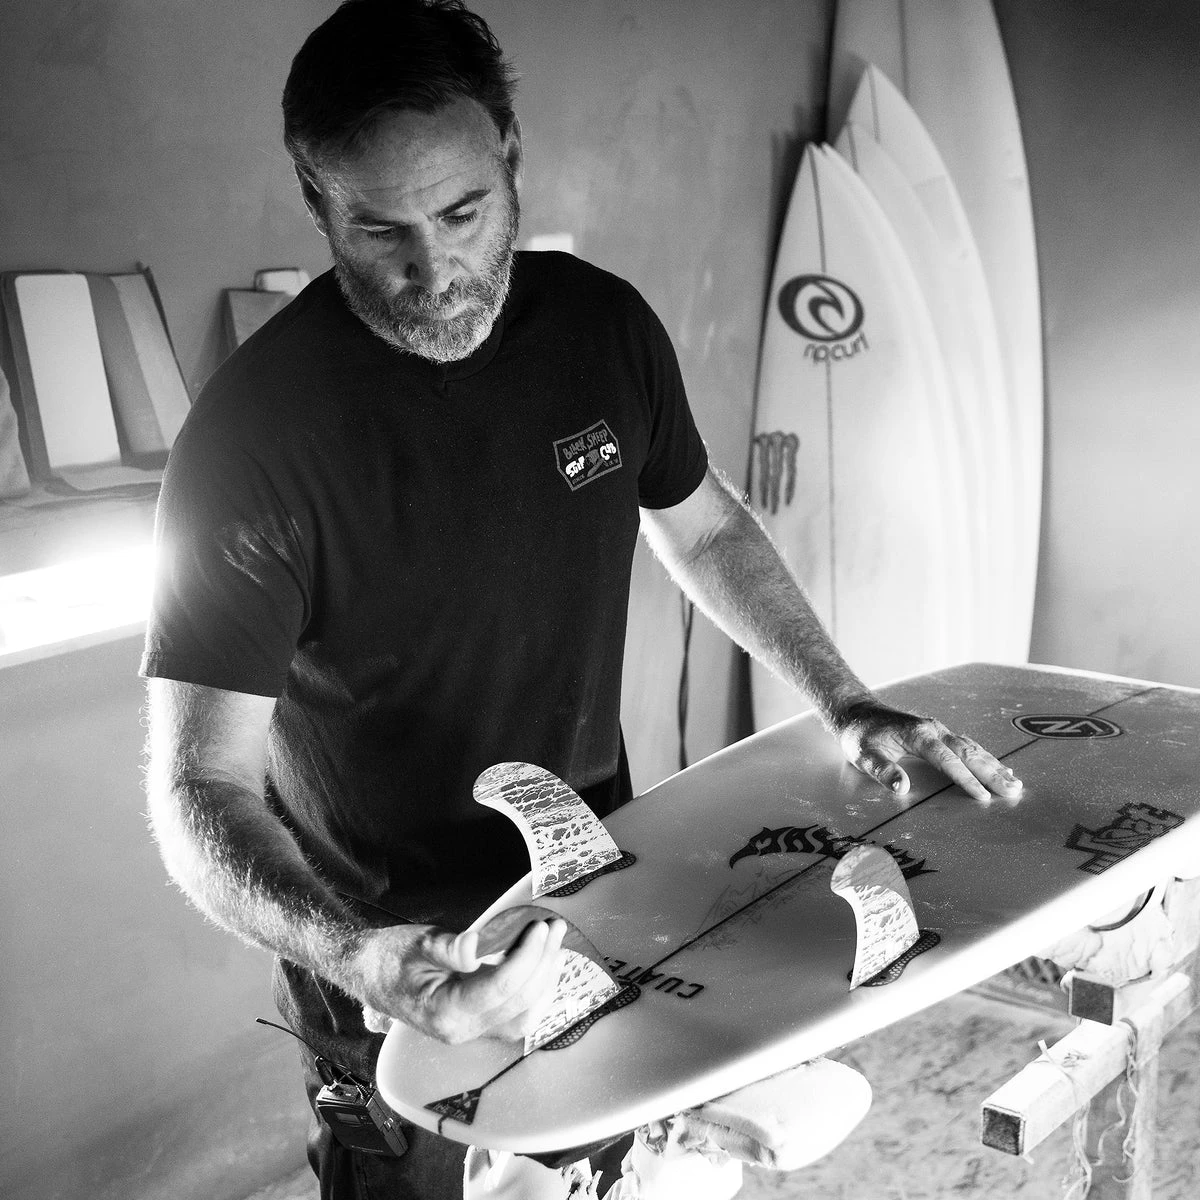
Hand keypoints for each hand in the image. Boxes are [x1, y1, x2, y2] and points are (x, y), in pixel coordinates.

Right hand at [351, 917, 566, 1044]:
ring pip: (524, 1014)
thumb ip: (450, 947)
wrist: (369, 975)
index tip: (540, 927)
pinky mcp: (477, 1024)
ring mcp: (471, 1032)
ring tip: (556, 944)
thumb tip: (476, 946)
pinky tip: (543, 964)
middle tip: (555, 927)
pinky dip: (535, 990)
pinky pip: (516, 1015)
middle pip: (518, 1000)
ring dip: (545, 978)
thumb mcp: (418, 943)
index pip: (501, 987)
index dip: (527, 956)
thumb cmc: (390, 957)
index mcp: (446, 1012)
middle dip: (543, 962)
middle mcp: (462, 1030)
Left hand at [834, 698, 1022, 802]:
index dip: (965, 779)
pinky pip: (968, 746)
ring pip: (972, 748)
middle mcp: (933, 730)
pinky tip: (1000, 769)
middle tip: (1014, 791)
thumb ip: (882, 770)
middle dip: (992, 773)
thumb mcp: (863, 754)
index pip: (946, 760)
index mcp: (917, 735)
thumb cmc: (861, 736)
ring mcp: (939, 731)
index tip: (982, 797)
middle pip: (968, 752)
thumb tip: (901, 787)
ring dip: (994, 766)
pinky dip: (985, 758)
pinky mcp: (940, 734)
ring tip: (1015, 783)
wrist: (859, 714)